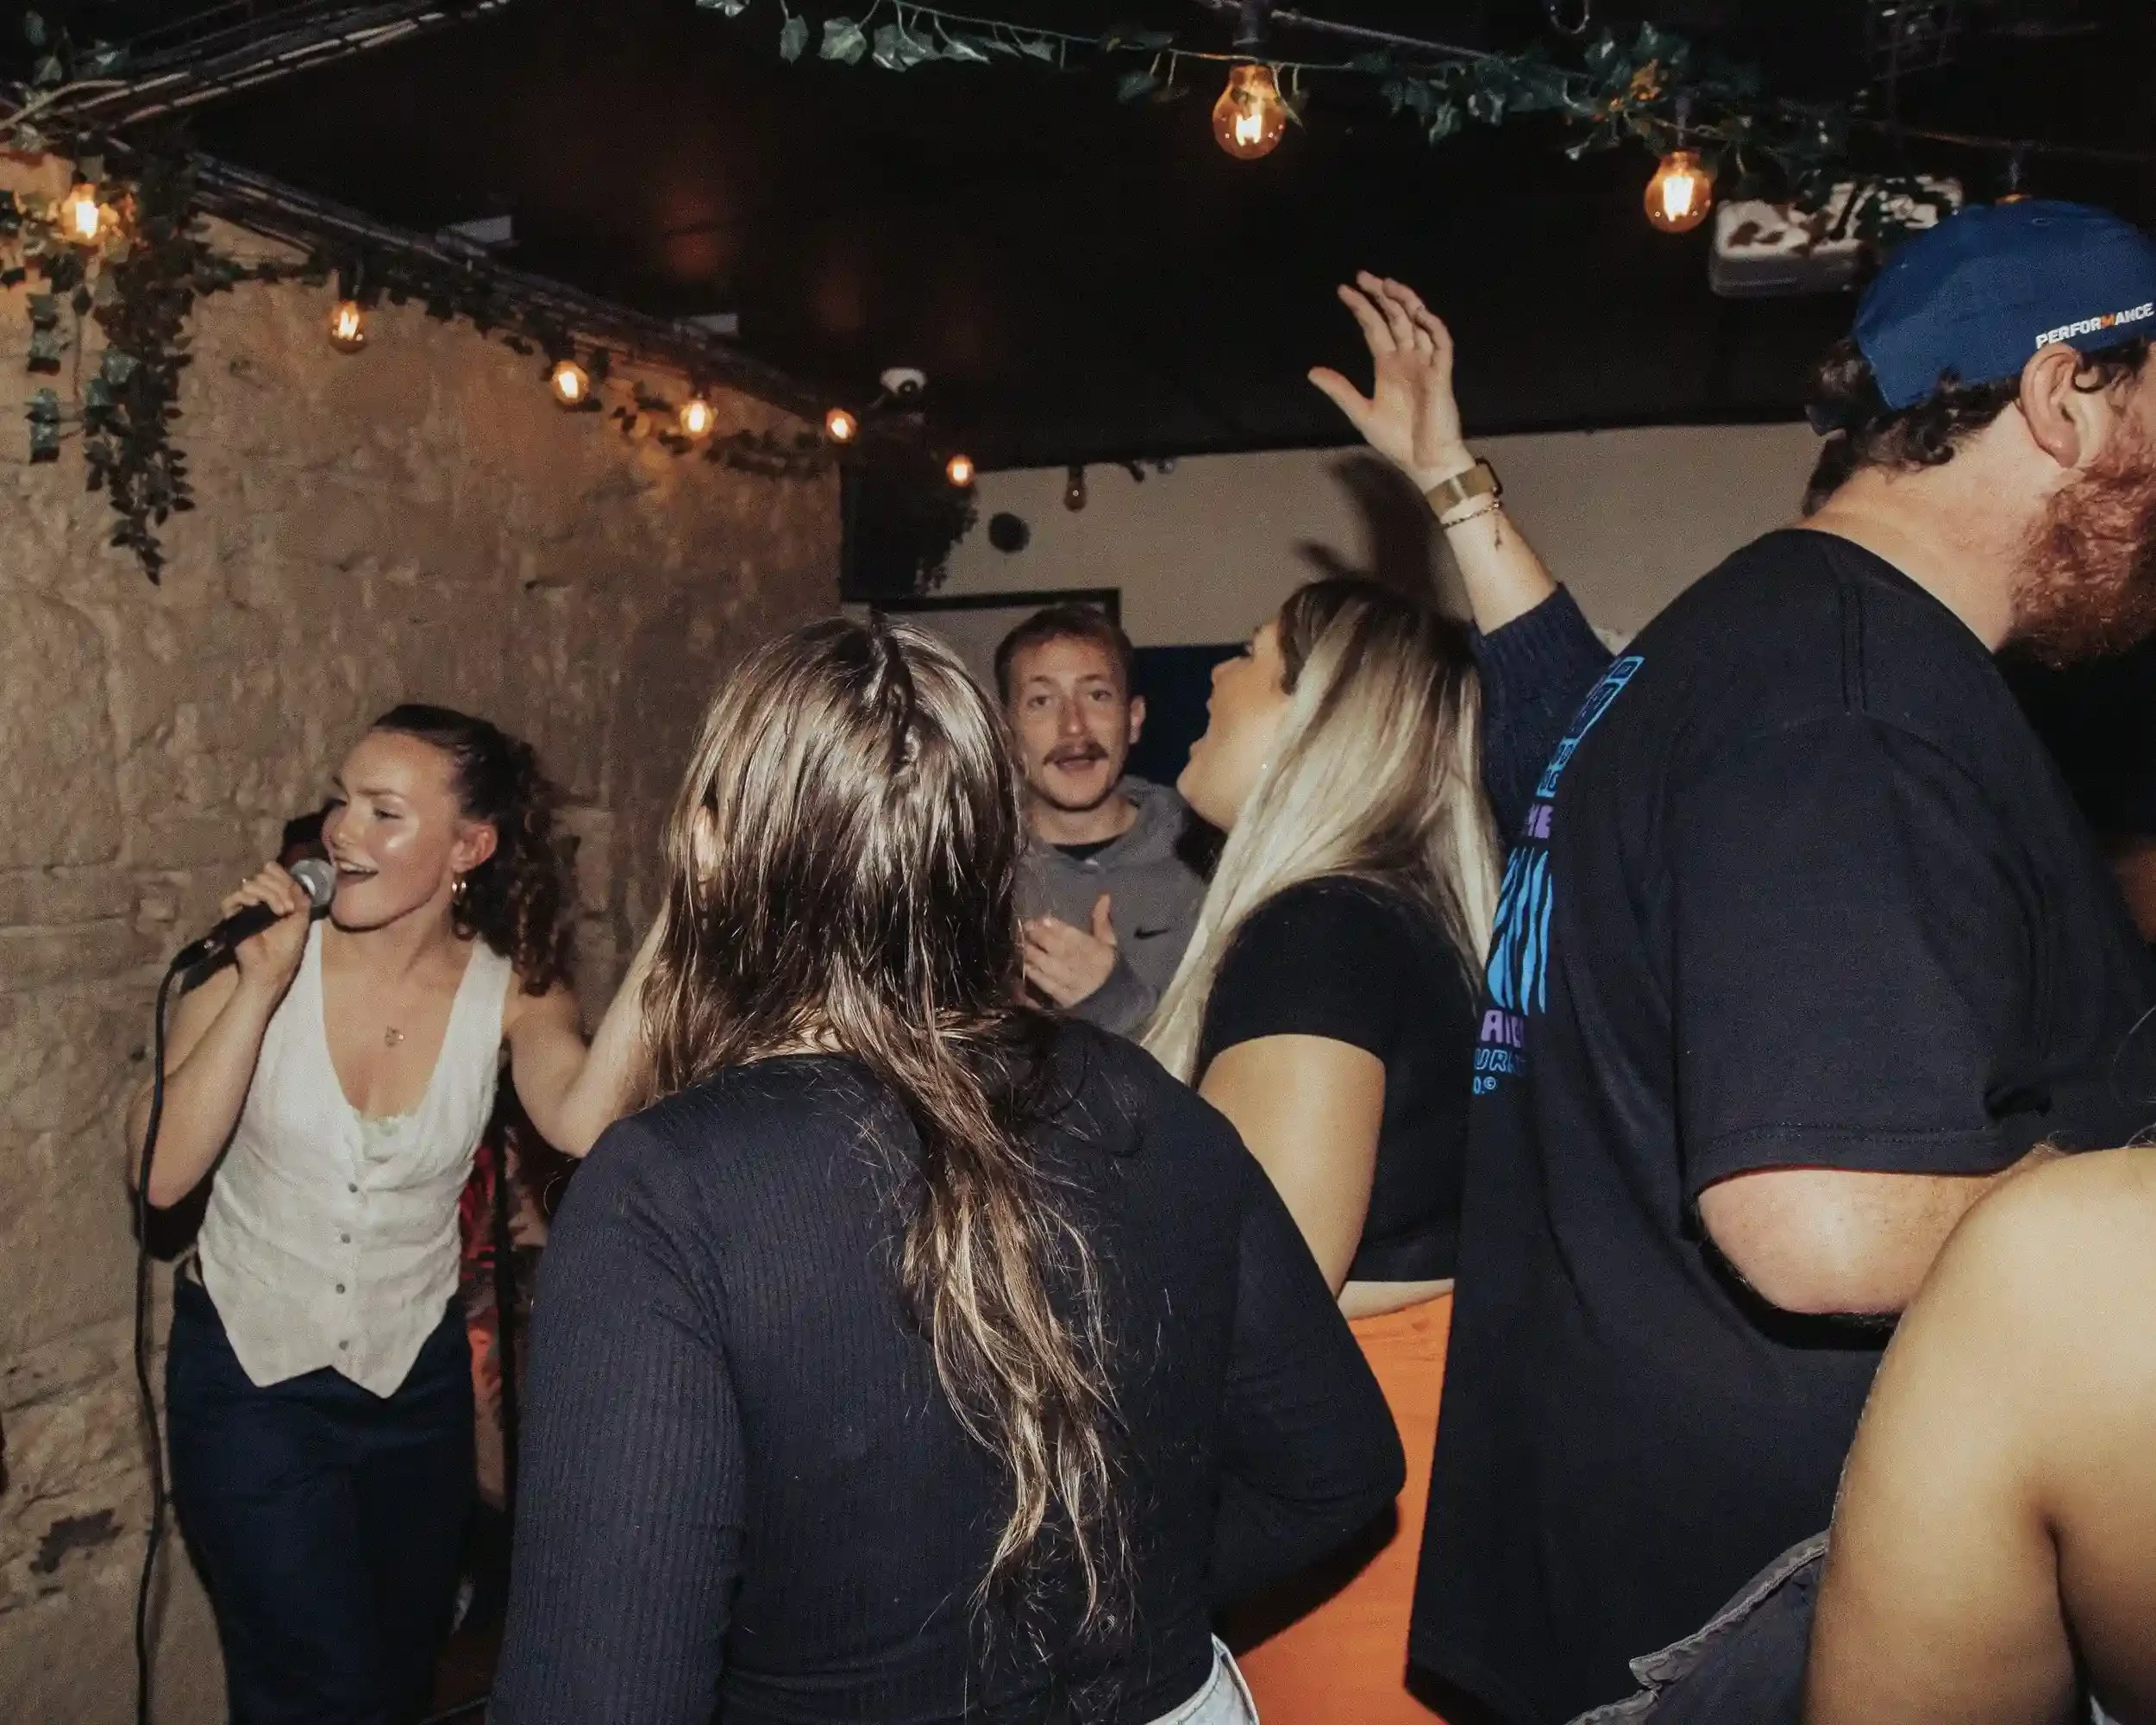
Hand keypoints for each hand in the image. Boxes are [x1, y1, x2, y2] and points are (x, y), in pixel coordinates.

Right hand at [220, 862, 312, 995]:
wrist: (272, 968)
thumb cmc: (287, 947)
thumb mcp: (301, 918)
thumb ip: (299, 897)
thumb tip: (294, 880)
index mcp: (273, 898)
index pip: (270, 873)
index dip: (280, 873)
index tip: (292, 886)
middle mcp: (257, 899)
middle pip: (262, 876)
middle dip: (280, 887)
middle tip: (289, 907)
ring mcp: (243, 907)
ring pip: (250, 884)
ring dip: (270, 894)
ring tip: (282, 911)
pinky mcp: (231, 916)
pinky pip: (233, 897)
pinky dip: (249, 898)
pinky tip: (258, 906)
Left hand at [1022, 894, 1118, 1008]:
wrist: (1114, 1002)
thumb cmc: (1109, 967)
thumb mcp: (1109, 943)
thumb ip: (1102, 921)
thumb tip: (1104, 897)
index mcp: (1096, 951)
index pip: (1075, 937)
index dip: (1058, 928)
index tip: (1042, 919)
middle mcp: (1083, 965)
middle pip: (1059, 949)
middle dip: (1040, 937)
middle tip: (1026, 927)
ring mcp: (1072, 983)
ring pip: (1050, 966)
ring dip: (1033, 954)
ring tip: (1021, 944)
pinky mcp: (1064, 998)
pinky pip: (1047, 984)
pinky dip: (1035, 974)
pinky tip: (1025, 965)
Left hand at [1308, 271, 1471, 492]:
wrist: (1424, 462)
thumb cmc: (1398, 441)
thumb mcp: (1362, 413)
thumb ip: (1340, 390)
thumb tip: (1312, 371)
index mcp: (1388, 365)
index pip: (1374, 327)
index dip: (1361, 308)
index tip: (1344, 290)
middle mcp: (1407, 358)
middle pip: (1396, 317)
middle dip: (1381, 295)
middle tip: (1363, 277)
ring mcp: (1425, 363)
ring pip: (1418, 323)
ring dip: (1406, 302)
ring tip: (1388, 285)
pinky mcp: (1441, 373)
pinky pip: (1441, 343)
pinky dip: (1432, 326)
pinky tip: (1418, 314)